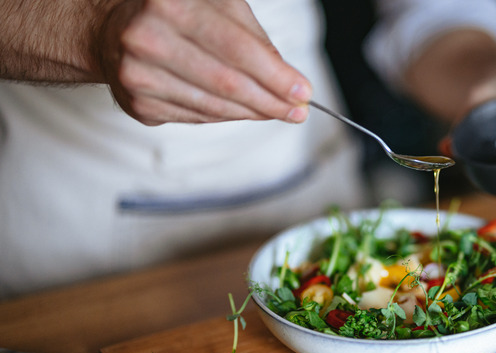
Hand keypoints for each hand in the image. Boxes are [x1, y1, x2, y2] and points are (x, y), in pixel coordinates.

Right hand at [96, 0, 311, 124]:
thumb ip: (254, 38)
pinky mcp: (138, 104)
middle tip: (298, 111)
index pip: (238, 49)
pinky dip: (227, 116)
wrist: (113, 28)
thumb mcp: (217, 5)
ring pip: (214, 106)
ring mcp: (138, 75)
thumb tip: (289, 80)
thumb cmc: (176, 12)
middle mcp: (148, 39)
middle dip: (271, 101)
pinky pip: (197, 118)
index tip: (303, 92)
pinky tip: (244, 111)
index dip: (275, 75)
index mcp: (171, 4)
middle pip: (227, 83)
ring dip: (253, 113)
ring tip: (277, 111)